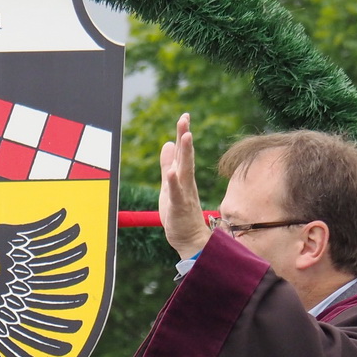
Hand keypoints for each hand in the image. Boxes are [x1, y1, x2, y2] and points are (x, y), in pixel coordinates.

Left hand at [159, 113, 211, 259]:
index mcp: (182, 177)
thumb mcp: (169, 186)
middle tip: (185, 118)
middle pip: (185, 156)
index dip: (182, 134)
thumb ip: (167, 166)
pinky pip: (177, 194)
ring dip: (185, 154)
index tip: (184, 116)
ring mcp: (184, 194)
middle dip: (184, 137)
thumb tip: (166, 144)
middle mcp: (186, 182)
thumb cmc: (179, 213)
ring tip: (185, 137)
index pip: (182, 152)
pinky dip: (174, 183)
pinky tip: (172, 172)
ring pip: (185, 171)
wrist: (190, 240)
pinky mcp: (180, 207)